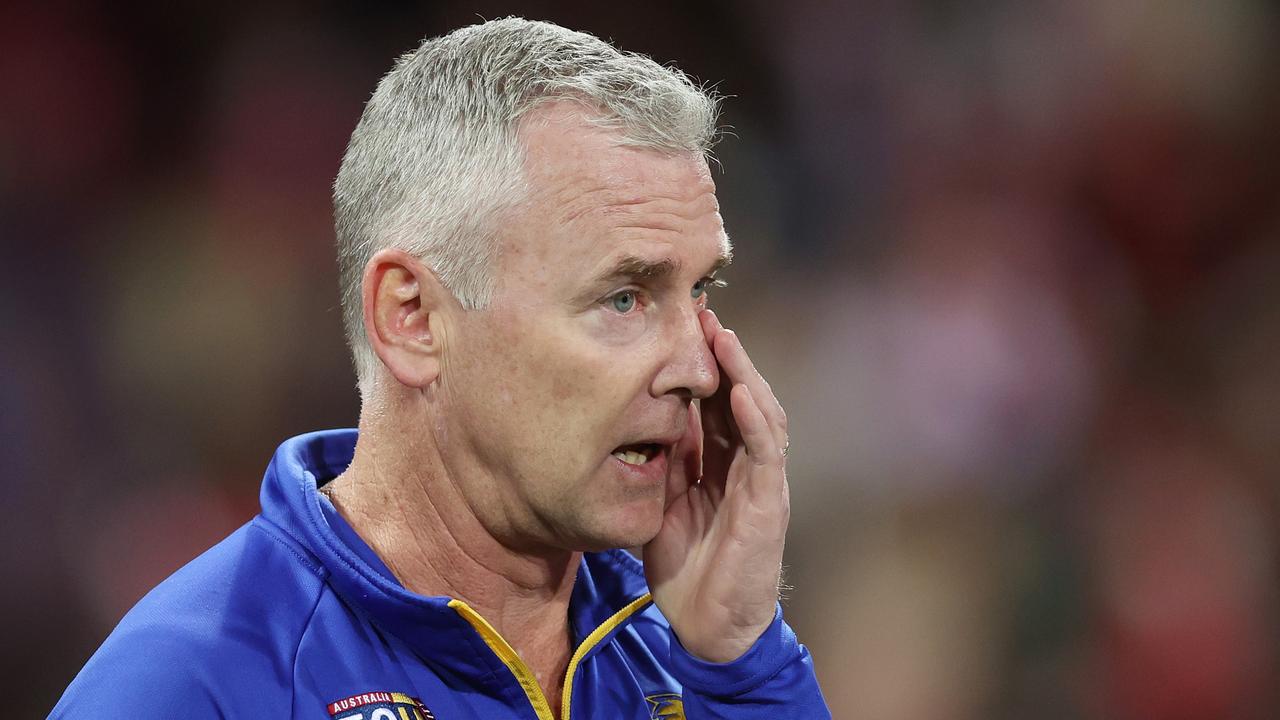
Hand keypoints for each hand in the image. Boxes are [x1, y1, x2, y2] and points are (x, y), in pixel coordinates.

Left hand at [643, 309, 789, 662]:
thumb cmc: (686, 566)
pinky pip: (764, 454)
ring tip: (722, 337)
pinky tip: (740, 392)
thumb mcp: (660, 502)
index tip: (678, 322)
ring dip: (743, 373)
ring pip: (759, 413)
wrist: (707, 626)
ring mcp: (760, 481)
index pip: (715, 400)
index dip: (701, 362)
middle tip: (701, 310)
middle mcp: (744, 464)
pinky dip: (754, 420)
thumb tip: (634, 419)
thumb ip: (658, 462)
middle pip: (739, 395)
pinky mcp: (768, 505)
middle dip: (723, 353)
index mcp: (719, 462)